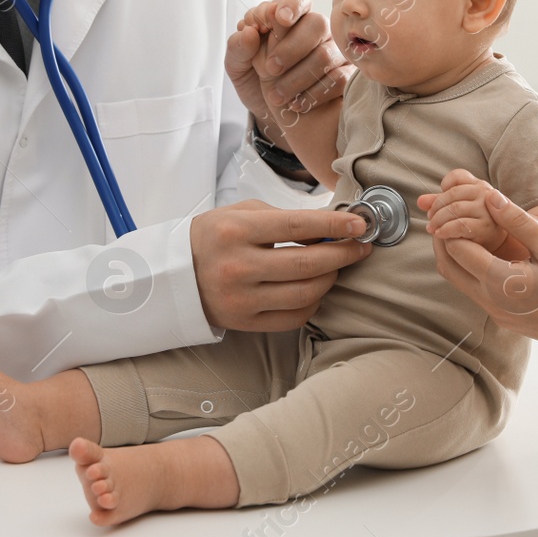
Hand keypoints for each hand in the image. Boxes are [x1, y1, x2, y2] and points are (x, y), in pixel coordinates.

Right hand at [190, 200, 371, 330]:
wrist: (176, 274)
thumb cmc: (215, 236)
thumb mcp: (242, 213)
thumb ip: (285, 217)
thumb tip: (332, 227)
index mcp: (236, 231)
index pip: (298, 226)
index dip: (334, 226)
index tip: (360, 225)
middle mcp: (238, 267)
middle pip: (307, 264)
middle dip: (342, 254)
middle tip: (360, 247)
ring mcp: (242, 299)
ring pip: (305, 293)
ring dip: (331, 278)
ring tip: (336, 266)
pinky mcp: (245, 322)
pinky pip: (294, 317)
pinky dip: (313, 302)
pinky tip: (316, 288)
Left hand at [225, 0, 351, 137]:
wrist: (273, 117)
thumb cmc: (258, 84)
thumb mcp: (238, 68)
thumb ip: (238, 48)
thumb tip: (249, 31)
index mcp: (289, 19)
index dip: (292, 4)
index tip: (279, 19)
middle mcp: (316, 31)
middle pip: (317, 23)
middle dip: (291, 48)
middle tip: (270, 69)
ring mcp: (335, 53)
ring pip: (326, 54)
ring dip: (297, 77)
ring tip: (277, 95)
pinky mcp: (346, 77)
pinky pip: (338, 79)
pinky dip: (313, 94)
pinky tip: (297, 103)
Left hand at [418, 169, 519, 258]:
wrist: (496, 247)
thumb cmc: (475, 225)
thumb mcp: (458, 209)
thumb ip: (439, 202)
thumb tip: (420, 201)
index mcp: (478, 185)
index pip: (457, 176)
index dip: (444, 188)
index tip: (437, 203)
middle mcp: (485, 193)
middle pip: (452, 193)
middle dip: (436, 207)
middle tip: (429, 219)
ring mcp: (487, 210)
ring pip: (454, 209)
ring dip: (438, 220)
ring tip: (432, 228)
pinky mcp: (486, 227)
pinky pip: (460, 225)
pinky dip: (446, 230)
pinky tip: (440, 234)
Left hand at [432, 187, 537, 353]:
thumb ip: (518, 221)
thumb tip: (490, 197)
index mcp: (498, 281)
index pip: (456, 248)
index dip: (453, 225)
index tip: (460, 207)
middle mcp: (490, 301)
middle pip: (449, 267)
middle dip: (445, 241)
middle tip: (452, 217)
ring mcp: (496, 314)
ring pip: (462, 282)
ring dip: (459, 257)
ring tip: (472, 231)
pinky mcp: (505, 320)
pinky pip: (478, 293)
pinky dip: (475, 271)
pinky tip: (493, 255)